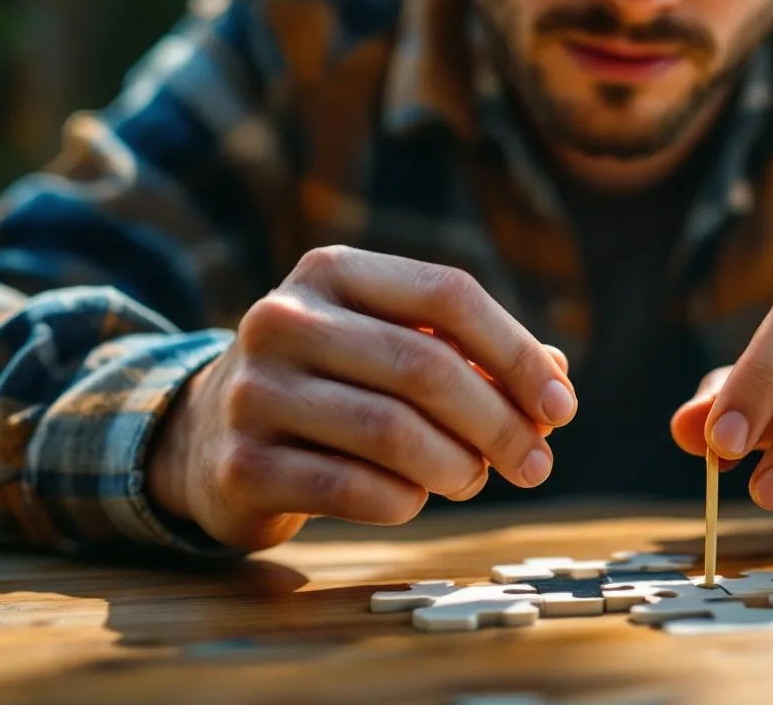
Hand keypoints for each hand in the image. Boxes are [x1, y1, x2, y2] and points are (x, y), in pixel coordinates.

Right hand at [147, 246, 576, 550]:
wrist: (209, 435)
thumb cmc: (334, 384)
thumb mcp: (393, 346)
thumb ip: (474, 356)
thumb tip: (556, 380)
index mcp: (332, 271)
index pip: (448, 294)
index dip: (517, 352)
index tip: (562, 407)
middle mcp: (284, 318)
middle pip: (425, 367)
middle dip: (499, 423)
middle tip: (534, 463)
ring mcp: (254, 391)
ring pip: (392, 433)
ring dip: (457, 467)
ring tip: (474, 479)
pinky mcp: (241, 464)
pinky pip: (354, 490)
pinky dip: (406, 501)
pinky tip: (413, 498)